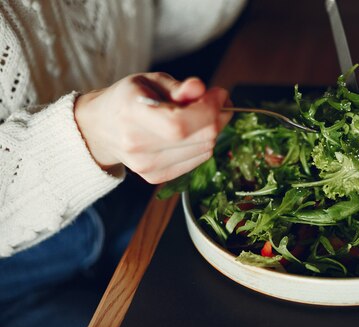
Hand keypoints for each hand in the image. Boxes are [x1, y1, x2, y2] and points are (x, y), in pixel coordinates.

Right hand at [75, 72, 232, 183]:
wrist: (102, 128)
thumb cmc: (128, 99)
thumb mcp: (150, 81)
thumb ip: (177, 86)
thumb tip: (200, 88)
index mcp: (131, 114)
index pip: (180, 123)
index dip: (208, 109)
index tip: (220, 94)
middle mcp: (137, 145)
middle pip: (198, 138)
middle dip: (218, 117)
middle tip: (218, 101)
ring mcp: (147, 166)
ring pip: (203, 150)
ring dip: (213, 130)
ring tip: (204, 114)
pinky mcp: (157, 176)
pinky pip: (197, 160)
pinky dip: (203, 144)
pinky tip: (194, 131)